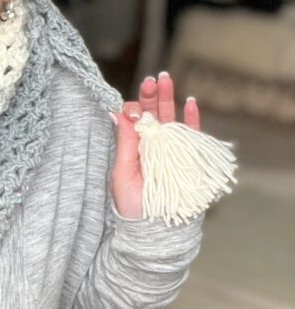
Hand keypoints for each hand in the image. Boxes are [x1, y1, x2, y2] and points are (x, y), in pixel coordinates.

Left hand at [109, 71, 201, 218]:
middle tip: (150, 80)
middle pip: (153, 114)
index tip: (131, 107)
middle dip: (151, 96)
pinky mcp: (189, 158)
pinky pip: (193, 135)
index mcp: (134, 147)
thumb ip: (123, 143)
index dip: (133, 109)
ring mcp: (171, 150)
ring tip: (166, 80)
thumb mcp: (122, 172)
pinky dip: (193, 118)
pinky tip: (189, 102)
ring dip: (169, 98)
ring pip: (171, 118)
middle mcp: (152, 145)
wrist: (154, 228)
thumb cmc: (132, 204)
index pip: (134, 121)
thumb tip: (114, 112)